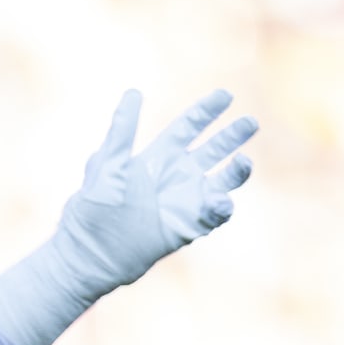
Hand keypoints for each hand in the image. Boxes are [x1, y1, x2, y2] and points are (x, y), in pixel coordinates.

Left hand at [53, 88, 257, 294]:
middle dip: (233, 135)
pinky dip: (222, 207)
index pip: (189, 126)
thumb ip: (122, 130)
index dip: (207, 110)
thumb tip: (133, 92)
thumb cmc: (95, 208)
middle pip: (214, 148)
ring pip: (224, 179)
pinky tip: (220, 201)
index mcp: (158, 157)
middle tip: (250, 122)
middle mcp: (177, 175)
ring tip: (243, 161)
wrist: (92, 252)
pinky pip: (215, 215)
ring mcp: (185, 201)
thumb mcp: (108, 164)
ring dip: (238, 169)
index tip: (226, 94)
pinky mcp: (189, 226)